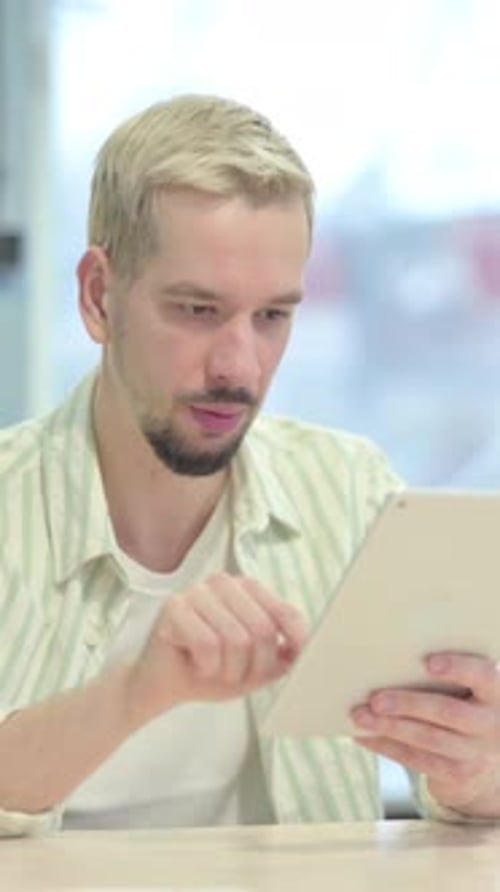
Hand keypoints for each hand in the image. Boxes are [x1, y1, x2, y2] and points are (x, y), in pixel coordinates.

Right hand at [125, 572, 307, 725]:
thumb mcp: (254, 668)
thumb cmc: (209, 670)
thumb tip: (306, 651)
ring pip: (236, 639)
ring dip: (228, 670)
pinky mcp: (174, 606)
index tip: (302, 656)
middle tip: (238, 677)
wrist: (161, 684)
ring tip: (215, 671)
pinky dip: (207, 667)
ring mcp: (197, 591)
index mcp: (248, 590)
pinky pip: (207, 644)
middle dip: (255, 666)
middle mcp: (224, 583)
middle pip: (263, 629)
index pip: (285, 610)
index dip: (297, 637)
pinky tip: (197, 665)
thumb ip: (280, 656)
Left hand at [351, 652, 499, 816]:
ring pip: (428, 739)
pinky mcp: (456, 774)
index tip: (429, 663)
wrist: (489, 757)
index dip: (458, 668)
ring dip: (389, 728)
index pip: (483, 676)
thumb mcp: (472, 687)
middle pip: (448, 713)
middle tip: (376, 699)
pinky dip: (387, 746)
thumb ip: (452, 674)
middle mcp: (491, 724)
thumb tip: (396, 657)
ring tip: (361, 716)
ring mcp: (475, 753)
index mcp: (496, 692)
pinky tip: (365, 735)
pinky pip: (416, 760)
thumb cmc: (468, 703)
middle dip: (409, 705)